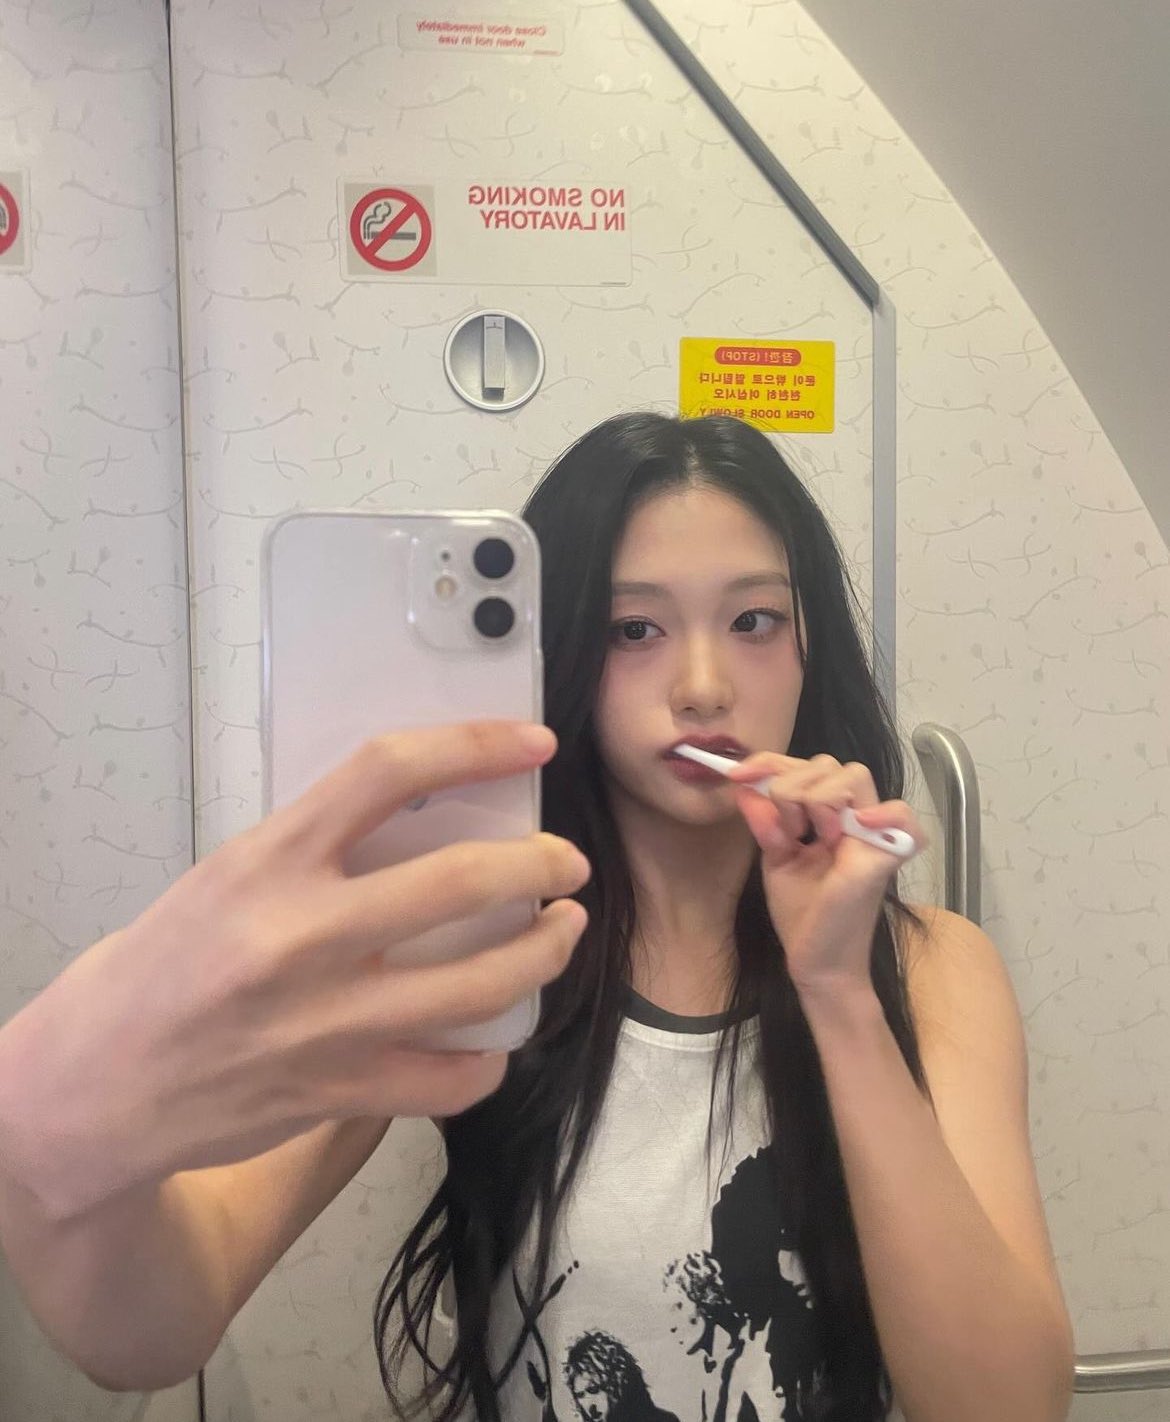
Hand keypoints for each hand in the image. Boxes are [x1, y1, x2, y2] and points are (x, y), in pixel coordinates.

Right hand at [0, 722, 588, 1218]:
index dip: (476, 744)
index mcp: (270, 861)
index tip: (533, 741)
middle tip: (569, 862)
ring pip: (481, 984)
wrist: (90, 1088)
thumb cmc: (159, 968)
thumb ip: (316, 852)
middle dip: (542, 863)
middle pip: (462, 881)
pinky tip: (495, 1038)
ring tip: (565, 930)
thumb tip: (425, 824)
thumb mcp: (226, 878)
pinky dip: (490, 1057)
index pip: (389, 771)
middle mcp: (302, 934)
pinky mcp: (341, 1093)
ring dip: (547, 951)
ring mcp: (327, 1022)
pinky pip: (454, 1078)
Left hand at [727, 753, 923, 993]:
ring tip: (810, 839)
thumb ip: (766, 821)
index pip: (807, 767)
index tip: (735, 776)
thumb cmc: (802, 913)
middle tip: (786, 830)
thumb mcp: (776, 857)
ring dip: (816, 800)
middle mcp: (857, 819)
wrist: (815, 961)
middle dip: (790, 786)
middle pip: (829, 764)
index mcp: (831, 816)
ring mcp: (875, 835)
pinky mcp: (885, 857)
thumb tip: (744, 785)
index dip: (770, 764)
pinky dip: (885, 813)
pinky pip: (901, 815)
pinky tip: (857, 824)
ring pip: (851, 776)